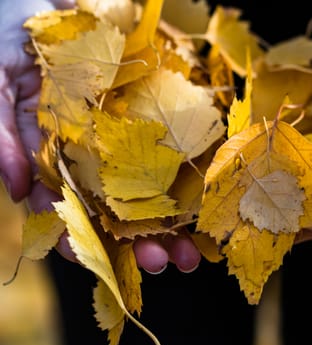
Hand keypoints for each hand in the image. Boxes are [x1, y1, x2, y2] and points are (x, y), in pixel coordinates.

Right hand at [0, 0, 200, 272]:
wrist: (46, 2)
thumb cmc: (12, 34)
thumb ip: (3, 133)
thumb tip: (18, 188)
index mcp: (54, 153)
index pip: (65, 207)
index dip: (78, 238)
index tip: (95, 263)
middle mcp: (90, 154)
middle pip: (115, 209)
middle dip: (136, 241)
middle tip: (163, 263)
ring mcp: (121, 139)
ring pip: (146, 191)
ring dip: (168, 226)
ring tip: (192, 255)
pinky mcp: (149, 118)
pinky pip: (170, 155)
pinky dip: (186, 185)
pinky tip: (203, 211)